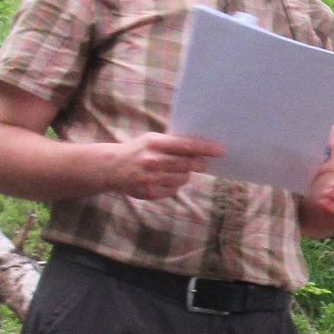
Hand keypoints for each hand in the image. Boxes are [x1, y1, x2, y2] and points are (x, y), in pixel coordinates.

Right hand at [109, 130, 225, 198]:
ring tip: (172, 169)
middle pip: (189, 164)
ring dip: (184, 174)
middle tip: (200, 163)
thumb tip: (201, 148)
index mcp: (155, 143)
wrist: (112, 168)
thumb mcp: (152, 139)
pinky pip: (174, 190)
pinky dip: (173, 185)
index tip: (221, 151)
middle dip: (199, 163)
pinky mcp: (150, 193)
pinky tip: (162, 179)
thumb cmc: (138, 150)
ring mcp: (151, 178)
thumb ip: (173, 143)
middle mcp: (153, 161)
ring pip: (184, 178)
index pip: (187, 146)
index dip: (206, 148)